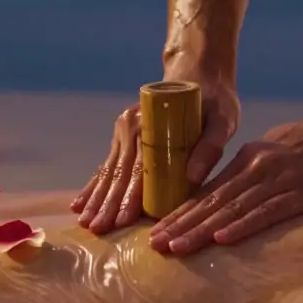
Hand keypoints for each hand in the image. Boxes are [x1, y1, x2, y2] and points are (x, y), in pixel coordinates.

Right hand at [72, 75, 240, 233]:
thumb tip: (192, 177)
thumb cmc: (215, 101)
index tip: (124, 220)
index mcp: (153, 123)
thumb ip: (210, 146)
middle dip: (107, 203)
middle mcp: (133, 126)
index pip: (141, 166)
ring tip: (86, 222)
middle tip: (98, 229)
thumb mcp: (223, 118)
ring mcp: (125, 130)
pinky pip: (107, 164)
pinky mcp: (124, 136)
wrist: (199, 73)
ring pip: (109, 170)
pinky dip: (94, 185)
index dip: (131, 195)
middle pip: (119, 171)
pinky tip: (79, 204)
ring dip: (97, 198)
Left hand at [149, 109, 302, 254]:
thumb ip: (256, 172)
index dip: (180, 213)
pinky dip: (243, 226)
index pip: (207, 191)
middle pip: (211, 201)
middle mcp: (257, 168)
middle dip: (180, 224)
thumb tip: (234, 194)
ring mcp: (278, 180)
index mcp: (249, 160)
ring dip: (200, 230)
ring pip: (231, 208)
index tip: (156, 232)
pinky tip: (222, 239)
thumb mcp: (279, 153)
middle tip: (152, 246)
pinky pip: (268, 211)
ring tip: (175, 248)